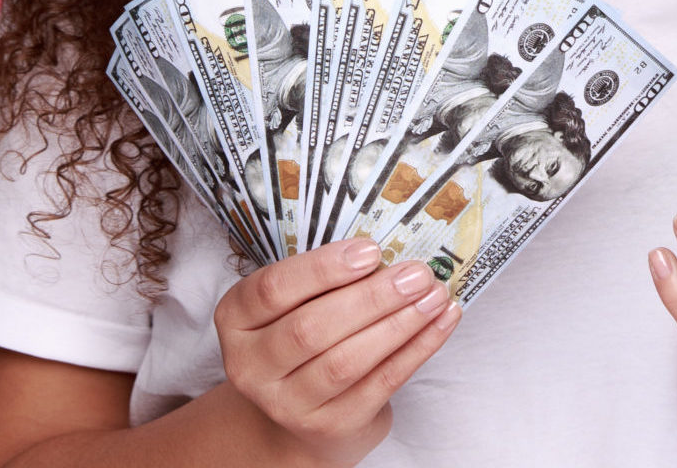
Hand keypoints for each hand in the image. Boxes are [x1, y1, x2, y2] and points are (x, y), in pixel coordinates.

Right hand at [214, 238, 461, 465]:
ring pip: (346, 361)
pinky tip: (440, 323)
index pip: (272, 289)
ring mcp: (287, 403)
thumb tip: (390, 253)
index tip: (371, 250)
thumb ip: (327, 280)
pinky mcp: (328, 426)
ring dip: (398, 325)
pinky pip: (379, 384)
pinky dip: (416, 350)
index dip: (323, 269)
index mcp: (236, 320)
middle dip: (371, 298)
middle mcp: (251, 366)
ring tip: (434, 296)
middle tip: (416, 274)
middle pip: (311, 329)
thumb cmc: (304, 337)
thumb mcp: (295, 304)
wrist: (300, 411)